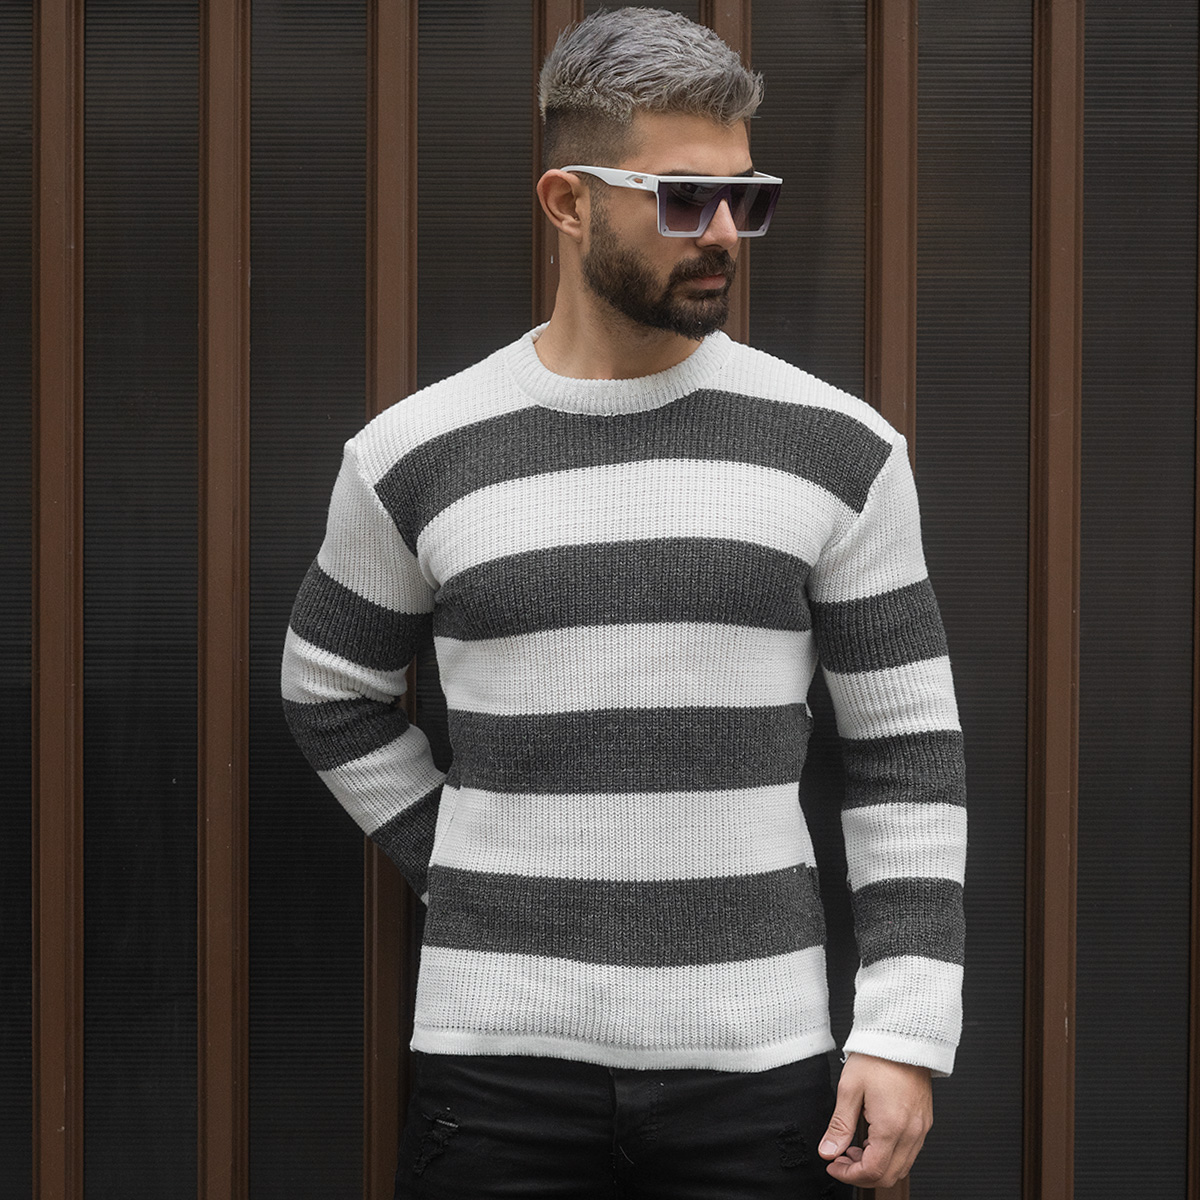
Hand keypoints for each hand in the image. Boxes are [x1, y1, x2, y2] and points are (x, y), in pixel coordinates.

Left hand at [817, 1052, 932, 1188]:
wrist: (902, 1036)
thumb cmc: (878, 1056)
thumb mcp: (850, 1088)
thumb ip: (839, 1125)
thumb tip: (828, 1150)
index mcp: (892, 1127)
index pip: (873, 1171)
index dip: (849, 1175)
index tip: (833, 1166)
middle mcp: (911, 1132)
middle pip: (889, 1176)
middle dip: (861, 1174)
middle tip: (841, 1158)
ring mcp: (921, 1128)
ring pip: (901, 1166)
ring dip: (876, 1165)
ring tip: (854, 1146)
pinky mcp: (924, 1121)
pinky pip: (909, 1151)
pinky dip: (889, 1154)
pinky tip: (872, 1137)